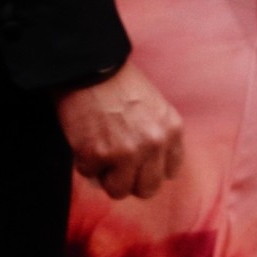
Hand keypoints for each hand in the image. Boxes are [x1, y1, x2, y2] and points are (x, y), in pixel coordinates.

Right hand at [57, 62, 184, 200]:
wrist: (90, 66)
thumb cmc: (120, 84)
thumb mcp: (155, 107)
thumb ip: (157, 136)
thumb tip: (145, 169)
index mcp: (172, 131)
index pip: (170, 172)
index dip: (150, 170)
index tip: (137, 164)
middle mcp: (154, 144)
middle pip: (147, 189)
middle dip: (129, 181)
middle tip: (115, 166)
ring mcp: (126, 152)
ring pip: (118, 190)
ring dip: (105, 176)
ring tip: (99, 154)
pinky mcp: (97, 154)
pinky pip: (90, 175)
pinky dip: (84, 163)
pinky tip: (84, 141)